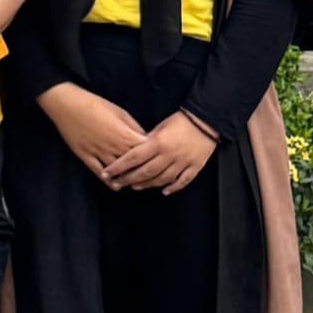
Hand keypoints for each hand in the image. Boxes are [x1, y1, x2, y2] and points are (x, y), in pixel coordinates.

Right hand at [38, 83, 148, 180]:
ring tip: (135, 185)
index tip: (158, 159)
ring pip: (117, 172)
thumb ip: (134, 127)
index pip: (145, 151)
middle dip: (143, 171)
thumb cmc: (95, 104)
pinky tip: (115, 185)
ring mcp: (99, 153)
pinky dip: (108, 180)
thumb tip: (144, 137)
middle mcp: (114, 147)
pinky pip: (98, 172)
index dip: (153, 156)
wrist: (67, 104)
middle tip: (151, 176)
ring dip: (127, 179)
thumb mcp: (120, 112)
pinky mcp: (85, 156)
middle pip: (133, 165)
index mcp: (125, 135)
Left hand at [102, 111, 218, 195]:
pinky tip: (164, 191)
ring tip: (134, 187)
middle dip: (127, 179)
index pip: (133, 158)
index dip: (118, 167)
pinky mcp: (195, 167)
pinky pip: (183, 181)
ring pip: (161, 179)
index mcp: (158, 143)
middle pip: (145, 172)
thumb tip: (132, 151)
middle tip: (116, 183)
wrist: (206, 121)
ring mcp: (182, 162)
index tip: (106, 172)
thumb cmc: (181, 121)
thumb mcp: (159, 127)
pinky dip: (173, 188)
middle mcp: (169, 155)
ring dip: (146, 185)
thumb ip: (146, 140)